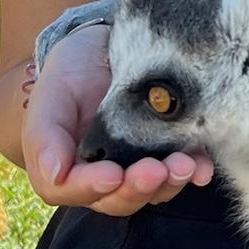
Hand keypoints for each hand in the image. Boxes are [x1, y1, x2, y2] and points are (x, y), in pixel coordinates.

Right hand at [20, 24, 213, 215]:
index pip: (75, 191)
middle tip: (155, 170)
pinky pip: (183, 170)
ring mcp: (138, 166)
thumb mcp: (51, 97)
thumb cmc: (69, 76)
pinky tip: (203, 168)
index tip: (112, 174)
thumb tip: (54, 175)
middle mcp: (105, 176)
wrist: (103, 50)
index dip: (93, 187)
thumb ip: (45, 137)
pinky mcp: (167, 151)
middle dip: (139, 188)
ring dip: (170, 182)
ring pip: (154, 191)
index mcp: (68, 169)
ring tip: (184, 165)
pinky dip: (195, 171)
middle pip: (120, 199)